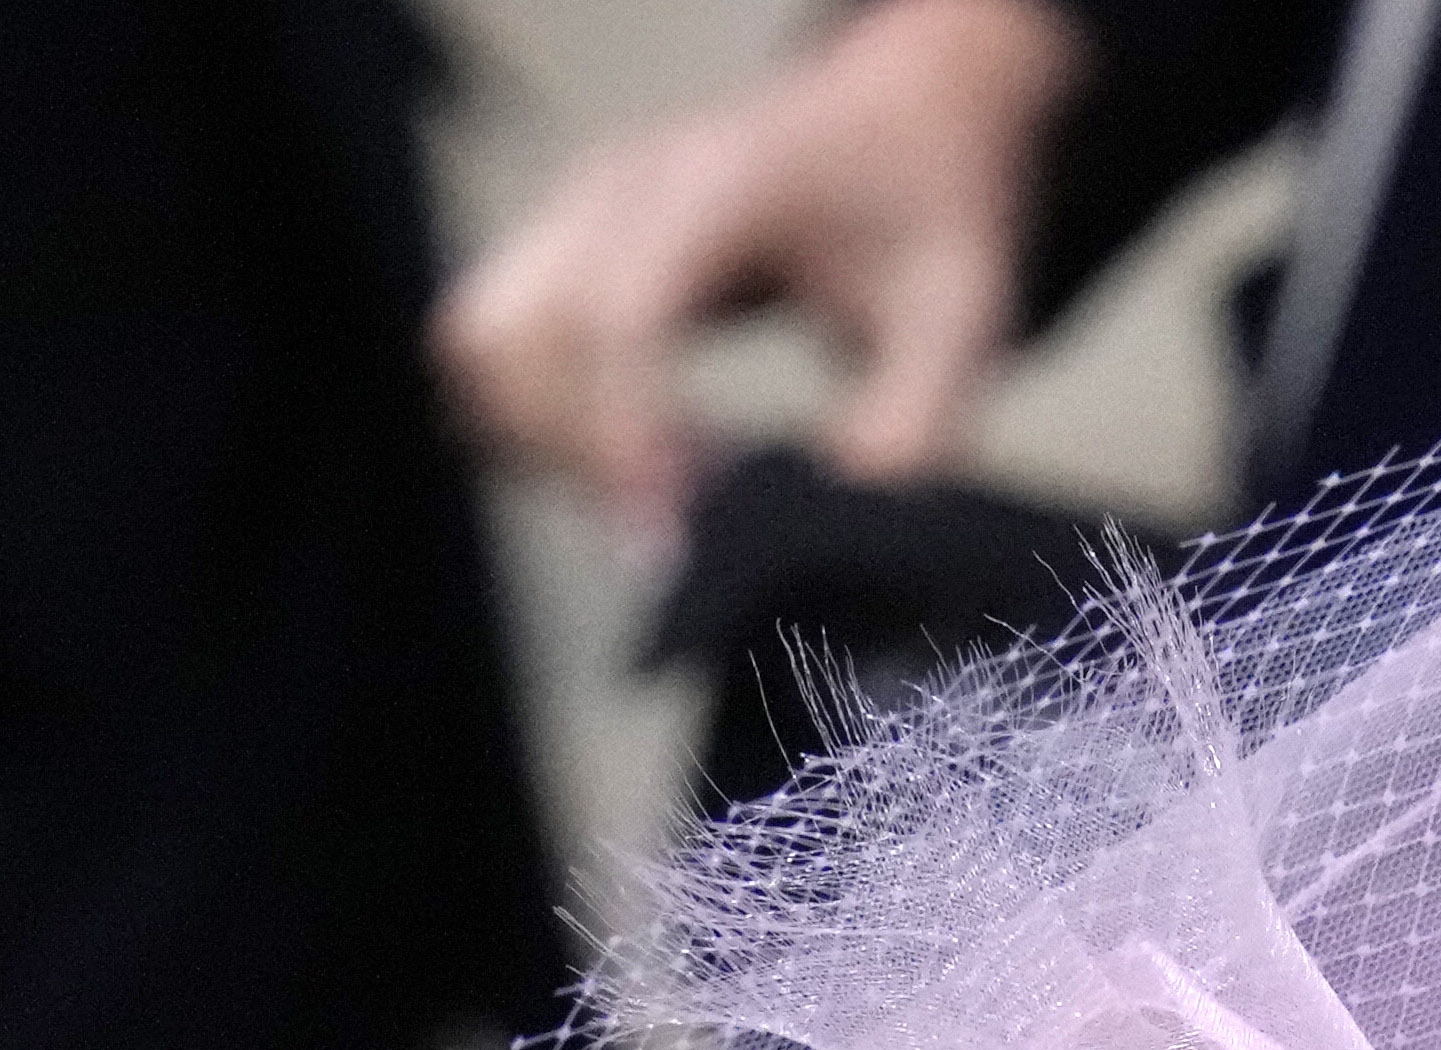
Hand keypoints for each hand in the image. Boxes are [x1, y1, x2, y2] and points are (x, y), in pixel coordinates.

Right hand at [432, 0, 1086, 536]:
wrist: (900, 121)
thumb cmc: (925, 208)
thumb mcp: (959, 322)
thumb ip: (906, 433)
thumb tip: (821, 524)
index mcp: (717, 189)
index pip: (620, 318)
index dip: (625, 439)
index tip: (664, 537)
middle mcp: (620, 187)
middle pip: (517, 338)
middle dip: (578, 456)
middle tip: (672, 526)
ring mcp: (575, 210)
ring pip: (481, 347)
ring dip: (541, 442)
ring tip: (650, 492)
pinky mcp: (560, 246)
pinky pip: (494, 348)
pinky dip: (536, 422)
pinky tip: (635, 457)